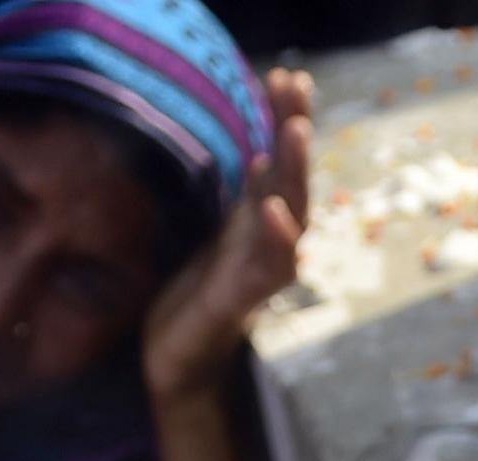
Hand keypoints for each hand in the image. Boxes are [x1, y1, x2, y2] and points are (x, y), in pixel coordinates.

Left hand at [141, 68, 311, 412]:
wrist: (179, 367)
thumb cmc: (195, 306)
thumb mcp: (216, 242)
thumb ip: (243, 206)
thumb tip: (264, 157)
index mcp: (257, 228)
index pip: (278, 165)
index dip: (285, 122)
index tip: (288, 76)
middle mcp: (266, 248)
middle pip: (292, 182)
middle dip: (295, 134)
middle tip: (298, 86)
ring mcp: (258, 277)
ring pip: (290, 219)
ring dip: (295, 176)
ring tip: (295, 131)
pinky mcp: (240, 306)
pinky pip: (267, 271)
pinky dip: (276, 240)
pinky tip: (273, 209)